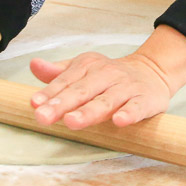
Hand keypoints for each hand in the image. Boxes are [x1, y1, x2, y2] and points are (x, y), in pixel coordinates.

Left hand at [28, 26, 185, 129]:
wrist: (152, 71)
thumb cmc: (109, 76)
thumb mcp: (83, 69)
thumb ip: (58, 73)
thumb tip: (33, 65)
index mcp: (89, 66)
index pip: (66, 81)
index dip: (50, 93)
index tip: (35, 104)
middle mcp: (106, 74)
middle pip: (82, 91)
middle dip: (62, 104)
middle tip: (43, 116)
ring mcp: (126, 87)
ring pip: (106, 100)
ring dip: (89, 111)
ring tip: (71, 121)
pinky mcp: (145, 100)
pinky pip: (136, 108)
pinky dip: (128, 113)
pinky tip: (119, 121)